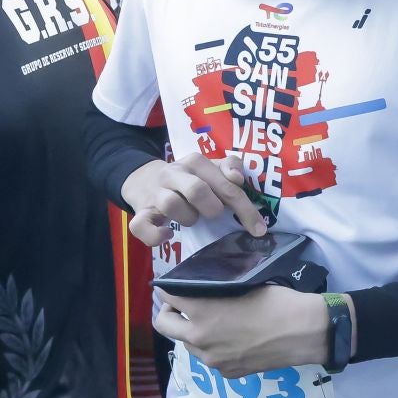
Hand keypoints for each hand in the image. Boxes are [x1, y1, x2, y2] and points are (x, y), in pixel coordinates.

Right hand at [122, 154, 267, 246]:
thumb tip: (237, 179)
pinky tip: (168, 234)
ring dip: (187, 218)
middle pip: (196, 189)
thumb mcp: (210, 168)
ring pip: (170, 205)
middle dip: (212, 208)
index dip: (244, 208)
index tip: (258, 228)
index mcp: (195, 162)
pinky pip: (141, 226)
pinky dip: (156, 235)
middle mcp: (174, 174)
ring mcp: (155, 193)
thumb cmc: (188, 178)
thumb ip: (230, 167)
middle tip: (214, 215)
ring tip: (191, 219)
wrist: (144, 179)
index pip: (225, 182)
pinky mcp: (140, 212)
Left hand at [154, 286, 329, 378]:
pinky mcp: (226, 372)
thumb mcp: (242, 285)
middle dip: (168, 311)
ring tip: (211, 322)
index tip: (173, 286)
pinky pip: (208, 357)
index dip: (168, 288)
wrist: (303, 332)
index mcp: (202, 312)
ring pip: (186, 343)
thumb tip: (201, 286)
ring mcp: (212, 359)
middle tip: (182, 305)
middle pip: (164, 324)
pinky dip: (212, 347)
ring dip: (190, 331)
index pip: (166, 296)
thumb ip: (214, 289)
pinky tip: (231, 339)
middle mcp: (199, 338)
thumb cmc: (276, 300)